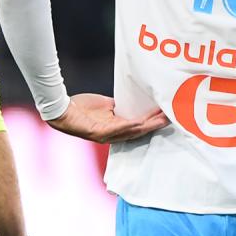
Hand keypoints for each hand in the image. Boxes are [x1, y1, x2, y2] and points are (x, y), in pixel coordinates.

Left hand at [46, 93, 169, 143]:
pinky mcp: (98, 133)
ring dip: (147, 126)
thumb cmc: (81, 107)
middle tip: (172, 117)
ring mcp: (106, 135)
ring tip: (161, 120)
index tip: (167, 114)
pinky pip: (116, 130)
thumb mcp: (105, 105)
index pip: (138, 126)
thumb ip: (118, 106)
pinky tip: (139, 122)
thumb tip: (131, 100)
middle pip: (139, 131)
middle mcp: (113, 134)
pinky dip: (128, 126)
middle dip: (156, 124)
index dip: (153, 122)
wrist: (63, 109)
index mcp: (115, 128)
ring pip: (132, 132)